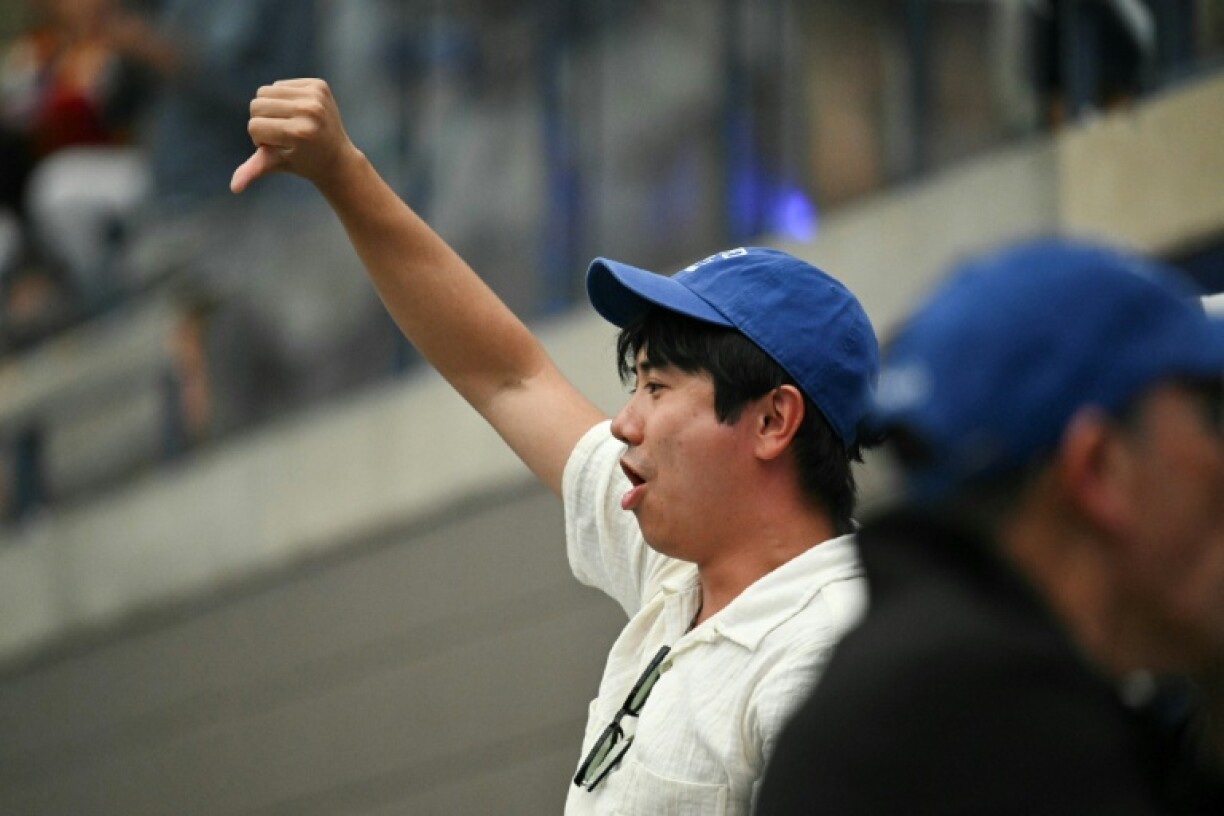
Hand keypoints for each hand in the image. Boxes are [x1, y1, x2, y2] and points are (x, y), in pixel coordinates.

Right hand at [231, 79, 355, 193]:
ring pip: (265, 92)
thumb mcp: (276, 164)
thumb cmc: (303, 162)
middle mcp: (310, 111)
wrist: (337, 157)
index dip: (260, 139)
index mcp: (299, 132)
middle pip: (256, 105)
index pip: (254, 126)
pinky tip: (298, 113)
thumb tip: (233, 188)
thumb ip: (253, 170)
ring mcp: (316, 96)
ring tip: (289, 123)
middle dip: (263, 122)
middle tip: (284, 136)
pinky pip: (280, 85)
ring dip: (271, 109)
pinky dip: (283, 98)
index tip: (280, 147)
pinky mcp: (319, 85)